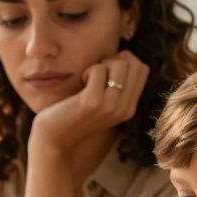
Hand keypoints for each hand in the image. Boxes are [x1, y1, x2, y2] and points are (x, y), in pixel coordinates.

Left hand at [28, 51, 148, 154]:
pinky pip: (98, 69)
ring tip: (88, 80)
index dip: (124, 61)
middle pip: (134, 63)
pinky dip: (88, 71)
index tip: (106, 72)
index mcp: (129, 108)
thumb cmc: (73, 115)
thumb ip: (117, 85)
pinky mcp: (93, 102)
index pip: (142, 68)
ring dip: (101, 65)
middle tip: (96, 74)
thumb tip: (124, 56)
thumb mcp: (102, 102)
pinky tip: (80, 85)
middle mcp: (124, 108)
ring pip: (119, 64)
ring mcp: (110, 106)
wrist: (54, 140)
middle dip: (114, 60)